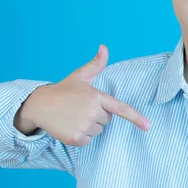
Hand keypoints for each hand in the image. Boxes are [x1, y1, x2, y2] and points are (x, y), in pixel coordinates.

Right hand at [14, 44, 150, 145]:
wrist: (39, 105)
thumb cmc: (63, 90)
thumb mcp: (81, 76)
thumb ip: (96, 64)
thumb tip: (104, 47)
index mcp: (97, 97)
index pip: (121, 109)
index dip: (136, 118)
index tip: (148, 126)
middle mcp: (92, 112)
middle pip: (107, 120)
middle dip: (97, 115)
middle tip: (80, 108)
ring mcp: (84, 126)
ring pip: (98, 131)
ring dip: (89, 126)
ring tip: (74, 116)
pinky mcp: (76, 138)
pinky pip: (88, 140)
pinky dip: (81, 136)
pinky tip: (70, 126)